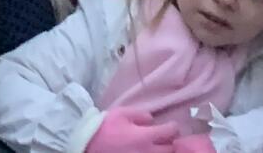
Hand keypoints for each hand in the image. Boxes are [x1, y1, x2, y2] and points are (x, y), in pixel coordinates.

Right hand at [85, 106, 200, 152]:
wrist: (88, 143)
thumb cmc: (105, 126)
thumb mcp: (122, 113)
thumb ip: (140, 114)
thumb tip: (152, 119)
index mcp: (144, 137)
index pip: (169, 132)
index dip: (174, 127)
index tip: (173, 126)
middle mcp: (147, 152)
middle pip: (170, 150)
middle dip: (172, 142)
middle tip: (170, 138)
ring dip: (165, 152)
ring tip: (161, 146)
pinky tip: (149, 151)